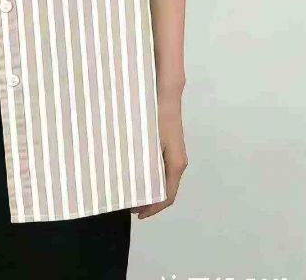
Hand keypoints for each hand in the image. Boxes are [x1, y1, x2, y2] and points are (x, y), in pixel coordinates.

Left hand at [132, 86, 187, 218]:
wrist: (165, 91)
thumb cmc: (157, 115)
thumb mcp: (149, 141)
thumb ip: (145, 162)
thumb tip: (130, 182)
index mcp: (176, 163)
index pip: (168, 195)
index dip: (153, 209)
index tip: (137, 214)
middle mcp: (177, 160)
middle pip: (165, 188)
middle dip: (148, 199)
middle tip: (127, 203)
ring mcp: (172, 152)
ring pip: (161, 176)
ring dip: (147, 185)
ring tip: (128, 189)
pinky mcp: (166, 143)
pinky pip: (158, 165)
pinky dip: (147, 172)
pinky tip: (132, 169)